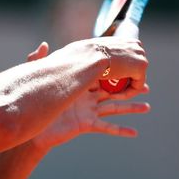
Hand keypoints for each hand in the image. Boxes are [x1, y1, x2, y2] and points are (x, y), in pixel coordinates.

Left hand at [26, 42, 149, 151]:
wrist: (31, 122)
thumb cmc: (35, 99)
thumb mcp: (37, 77)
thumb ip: (38, 60)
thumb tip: (43, 45)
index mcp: (78, 83)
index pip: (101, 75)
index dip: (116, 71)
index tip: (129, 64)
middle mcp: (86, 97)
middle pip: (113, 91)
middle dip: (130, 87)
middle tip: (147, 86)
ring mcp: (88, 111)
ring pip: (114, 108)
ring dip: (131, 108)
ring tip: (147, 107)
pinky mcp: (86, 124)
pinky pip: (107, 128)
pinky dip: (121, 130)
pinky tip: (134, 133)